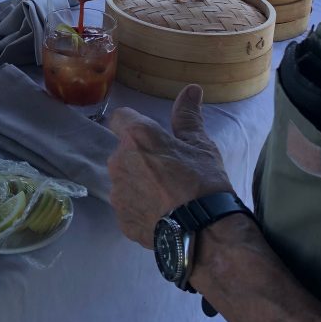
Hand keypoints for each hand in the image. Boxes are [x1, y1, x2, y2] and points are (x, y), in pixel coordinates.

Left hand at [107, 85, 232, 248]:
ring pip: (123, 180)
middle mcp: (118, 161)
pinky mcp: (121, 220)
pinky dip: (140, 207)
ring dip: (138, 182)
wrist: (203, 232)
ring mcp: (117, 193)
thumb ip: (188, 116)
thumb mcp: (200, 145)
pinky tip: (162, 215)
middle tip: (167, 169)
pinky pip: (128, 206)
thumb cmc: (202, 181)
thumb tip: (190, 89)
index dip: (132, 123)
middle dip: (139, 157)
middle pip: (122, 151)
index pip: (120, 117)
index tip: (149, 134)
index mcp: (136, 137)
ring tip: (166, 196)